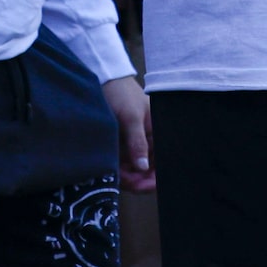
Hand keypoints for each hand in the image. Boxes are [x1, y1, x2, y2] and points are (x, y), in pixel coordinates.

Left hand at [104, 74, 153, 191]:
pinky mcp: (123, 145)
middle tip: (123, 181)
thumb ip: (137, 142)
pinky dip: (119, 169)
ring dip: (127, 176)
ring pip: (136, 169)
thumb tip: (143, 168)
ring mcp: (136, 143)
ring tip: (115, 174)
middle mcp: (151, 140)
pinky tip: (111, 169)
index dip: (155, 177)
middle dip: (137, 179)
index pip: (164, 162)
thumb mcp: (130, 117)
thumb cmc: (121, 94)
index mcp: (160, 133)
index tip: (140, 186)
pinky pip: (124, 163)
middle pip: (150, 169)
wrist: (102, 80)